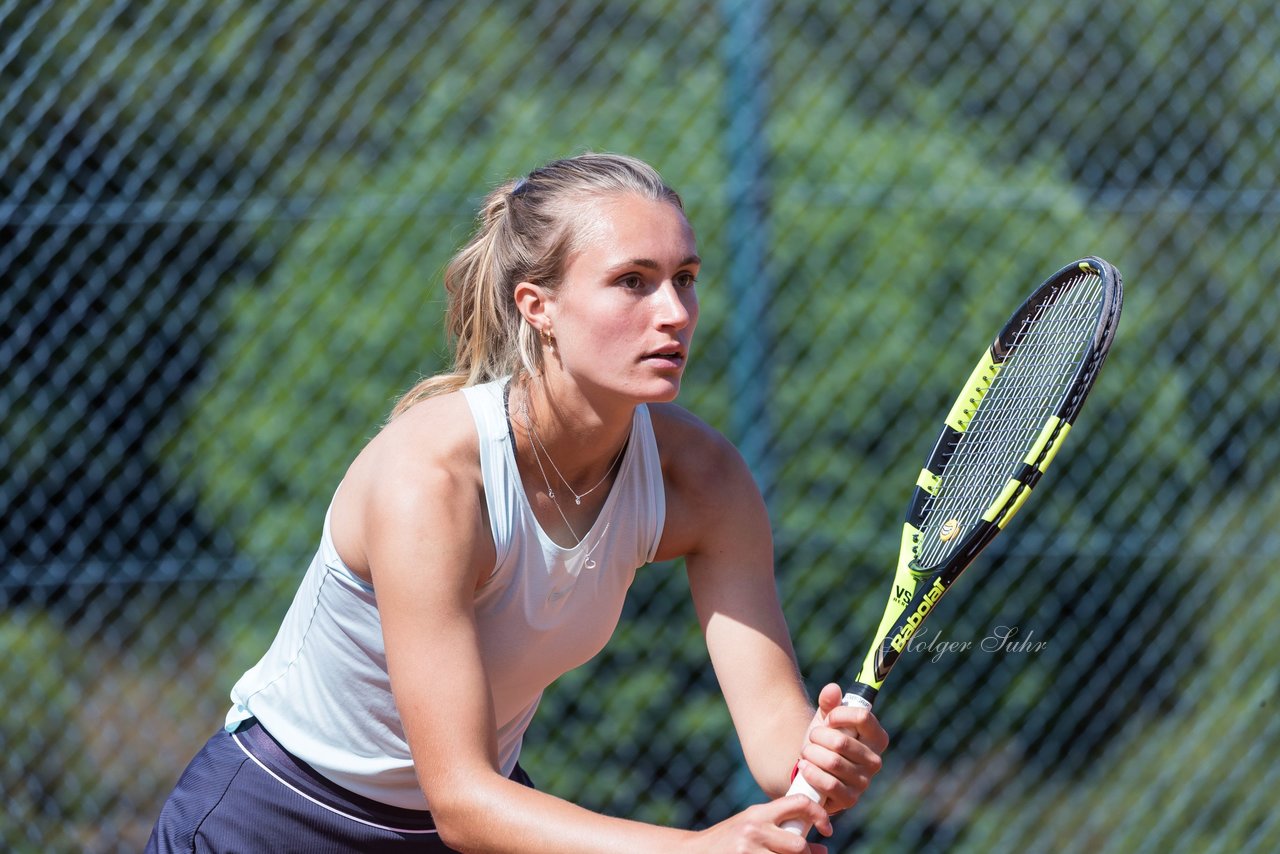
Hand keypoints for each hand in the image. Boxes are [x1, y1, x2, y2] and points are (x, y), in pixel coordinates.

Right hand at [687, 795, 833, 852]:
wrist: (693, 853)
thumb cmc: (727, 842)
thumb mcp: (751, 827)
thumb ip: (780, 830)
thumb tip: (821, 848)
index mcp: (757, 813)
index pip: (799, 803)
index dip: (819, 815)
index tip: (827, 830)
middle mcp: (754, 830)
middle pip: (798, 845)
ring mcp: (748, 851)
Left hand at [793, 683, 889, 814]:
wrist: (812, 769)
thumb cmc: (824, 741)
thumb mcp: (826, 719)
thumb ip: (829, 702)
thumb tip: (832, 689)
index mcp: (876, 737)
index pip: (862, 717)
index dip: (840, 714)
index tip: (828, 717)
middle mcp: (875, 760)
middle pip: (842, 742)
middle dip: (818, 737)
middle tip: (812, 737)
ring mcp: (864, 782)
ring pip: (833, 762)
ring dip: (812, 754)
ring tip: (806, 752)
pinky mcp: (850, 799)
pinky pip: (829, 784)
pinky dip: (812, 773)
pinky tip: (804, 766)